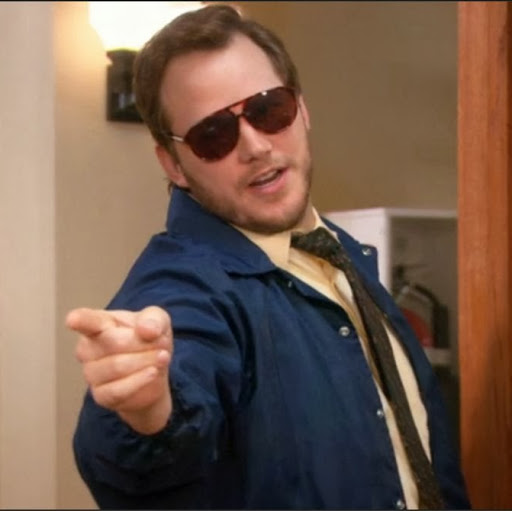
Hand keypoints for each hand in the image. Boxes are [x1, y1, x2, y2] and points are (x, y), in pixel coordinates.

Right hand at [66, 306, 172, 433]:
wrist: (156, 372)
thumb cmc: (149, 340)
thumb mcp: (158, 321)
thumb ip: (154, 319)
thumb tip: (146, 329)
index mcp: (99, 323)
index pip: (86, 320)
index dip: (79, 320)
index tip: (73, 320)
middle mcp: (88, 348)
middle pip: (114, 342)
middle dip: (144, 343)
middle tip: (162, 344)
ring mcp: (91, 373)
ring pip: (118, 366)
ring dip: (146, 361)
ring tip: (162, 357)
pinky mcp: (101, 395)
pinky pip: (119, 389)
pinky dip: (141, 380)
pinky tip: (154, 373)